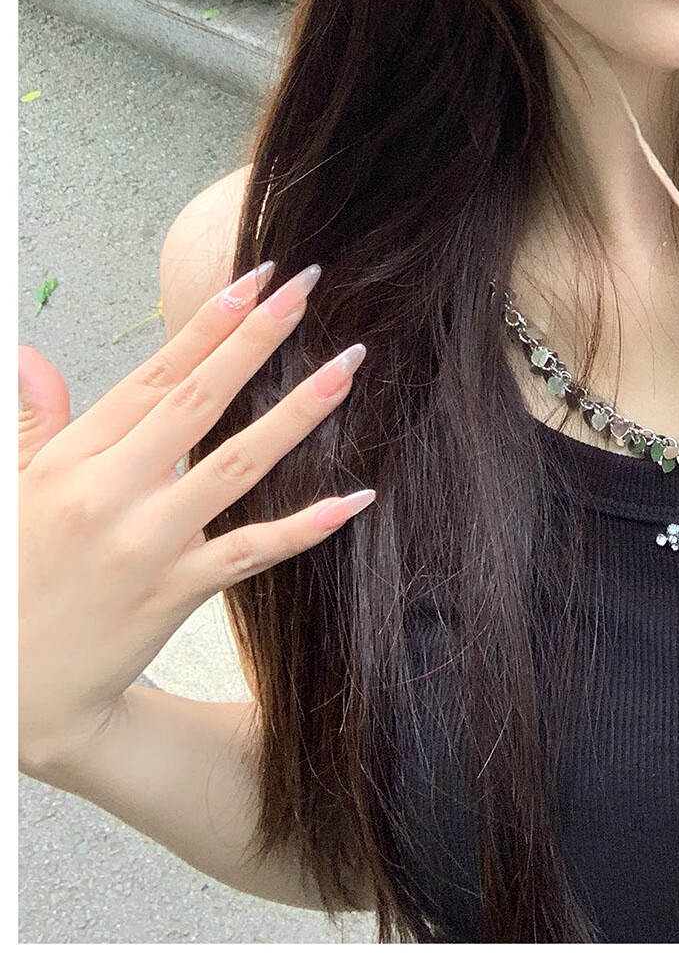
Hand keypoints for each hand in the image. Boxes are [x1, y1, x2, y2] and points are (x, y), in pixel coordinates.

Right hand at [18, 261, 372, 785]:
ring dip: (299, 411)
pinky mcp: (175, 595)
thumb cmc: (14, 576)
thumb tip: (30, 356)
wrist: (11, 689)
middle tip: (309, 288)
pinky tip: (355, 497)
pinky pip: (251, 552)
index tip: (257, 278)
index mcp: (74, 459)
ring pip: (237, 464)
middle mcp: (112, 494)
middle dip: (260, 338)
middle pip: (201, 401)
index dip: (209, 323)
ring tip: (349, 365)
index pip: (155, 375)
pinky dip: (306, 525)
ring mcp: (148, 546)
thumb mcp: (9, 489)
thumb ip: (30, 420)